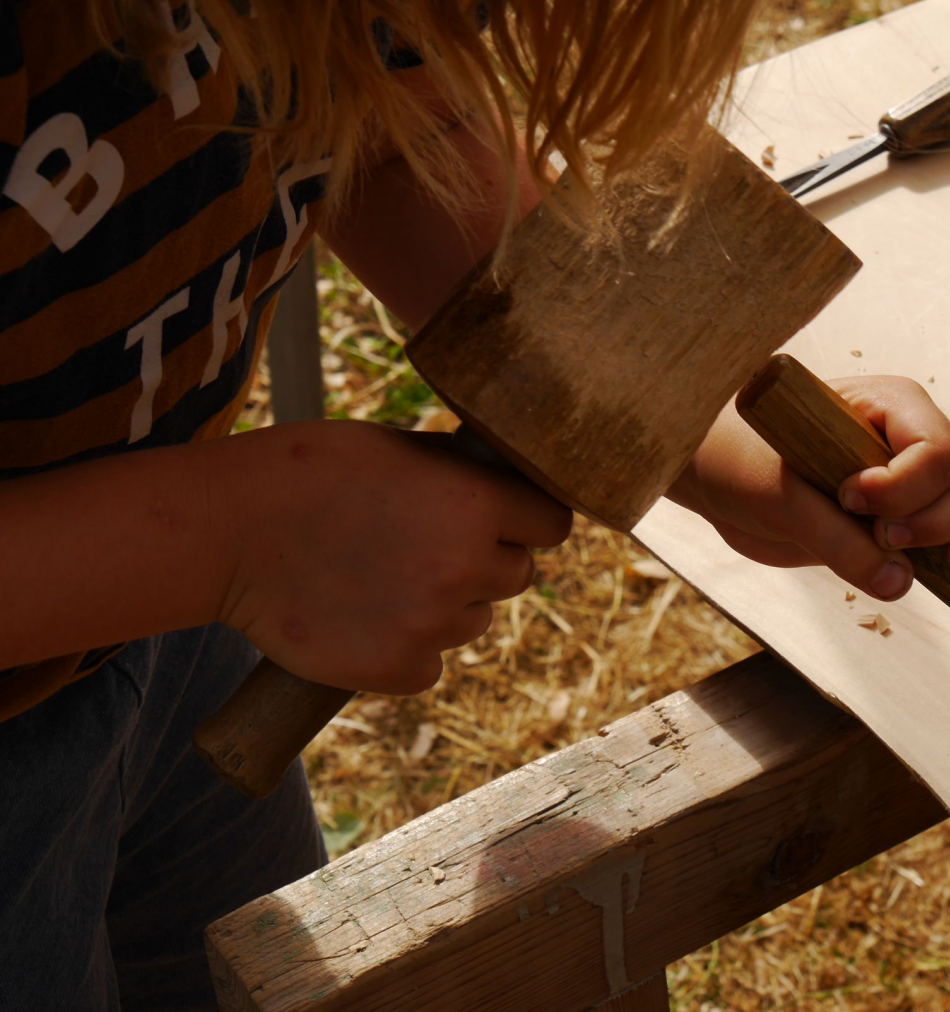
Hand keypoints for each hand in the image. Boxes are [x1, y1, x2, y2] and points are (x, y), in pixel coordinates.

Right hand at [214, 420, 570, 693]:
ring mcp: (432, 623)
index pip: (552, 524)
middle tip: (426, 545)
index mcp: (478, 504)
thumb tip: (506, 488)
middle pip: (517, 574)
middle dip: (484, 562)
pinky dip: (406, 650)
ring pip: (474, 621)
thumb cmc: (310, 472)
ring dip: (446, 606)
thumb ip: (462, 476)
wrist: (228, 532)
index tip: (502, 519)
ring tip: (380, 576)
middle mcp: (466, 566)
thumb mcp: (401, 448)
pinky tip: (364, 618)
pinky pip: (430, 665)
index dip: (527, 521)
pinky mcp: (396, 669)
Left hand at [672, 376, 949, 599]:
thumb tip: (900, 584)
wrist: (728, 476)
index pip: (936, 448)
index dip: (907, 489)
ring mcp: (928, 473)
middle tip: (888, 541)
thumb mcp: (778, 498)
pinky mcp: (925, 512)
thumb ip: (835, 538)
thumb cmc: (744, 463)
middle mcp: (919, 432)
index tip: (851, 501)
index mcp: (888, 404)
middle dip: (946, 520)